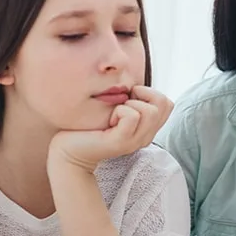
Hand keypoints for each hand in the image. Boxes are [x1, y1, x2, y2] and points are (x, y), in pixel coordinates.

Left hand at [48, 85, 173, 173]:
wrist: (68, 149)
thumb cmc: (90, 125)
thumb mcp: (117, 109)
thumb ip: (132, 100)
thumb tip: (136, 85)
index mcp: (147, 129)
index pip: (167, 103)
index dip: (149, 93)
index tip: (128, 99)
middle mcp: (145, 136)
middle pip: (164, 103)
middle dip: (143, 94)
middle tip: (121, 104)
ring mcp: (135, 141)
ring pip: (150, 110)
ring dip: (130, 103)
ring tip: (114, 113)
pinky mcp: (121, 142)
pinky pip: (132, 116)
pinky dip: (118, 110)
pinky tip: (108, 119)